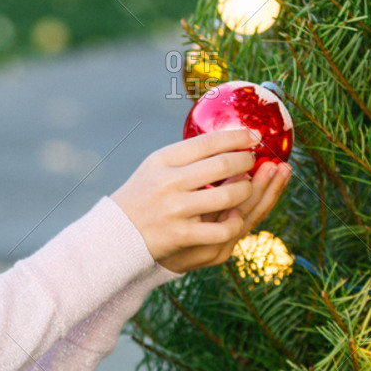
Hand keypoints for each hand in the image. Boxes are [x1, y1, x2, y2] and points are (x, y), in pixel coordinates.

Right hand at [109, 127, 292, 275]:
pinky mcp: (182, 235)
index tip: (254, 136)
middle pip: (224, 165)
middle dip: (247, 162)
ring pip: (230, 195)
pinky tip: (237, 217)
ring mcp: (176, 209)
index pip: (208, 142)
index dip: (237, 137)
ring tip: (247, 187)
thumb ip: (186, 155)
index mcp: (163, 159)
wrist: (116, 233)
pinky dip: (236, 222)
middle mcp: (170, 181)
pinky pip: (223, 229)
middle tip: (255, 161)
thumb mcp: (155, 167)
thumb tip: (227, 140)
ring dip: (247, 190)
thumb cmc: (142, 197)